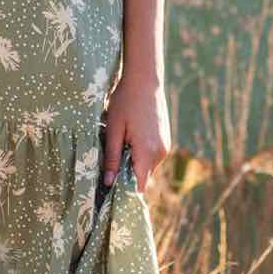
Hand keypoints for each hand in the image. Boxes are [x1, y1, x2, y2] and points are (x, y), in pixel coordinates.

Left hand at [102, 75, 172, 193]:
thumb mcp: (113, 129)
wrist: (145, 79)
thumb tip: (108, 183)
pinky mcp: (165, 140)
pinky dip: (139, 155)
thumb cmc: (125, 102)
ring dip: (133, 164)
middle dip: (126, 177)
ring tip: (118, 148)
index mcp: (147, 152)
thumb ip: (111, 157)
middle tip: (107, 169)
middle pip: (142, 177)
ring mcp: (165, 146)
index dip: (124, 192)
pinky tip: (128, 140)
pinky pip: (151, 156)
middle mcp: (160, 152)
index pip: (139, 185)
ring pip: (146, 167)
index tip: (109, 194)